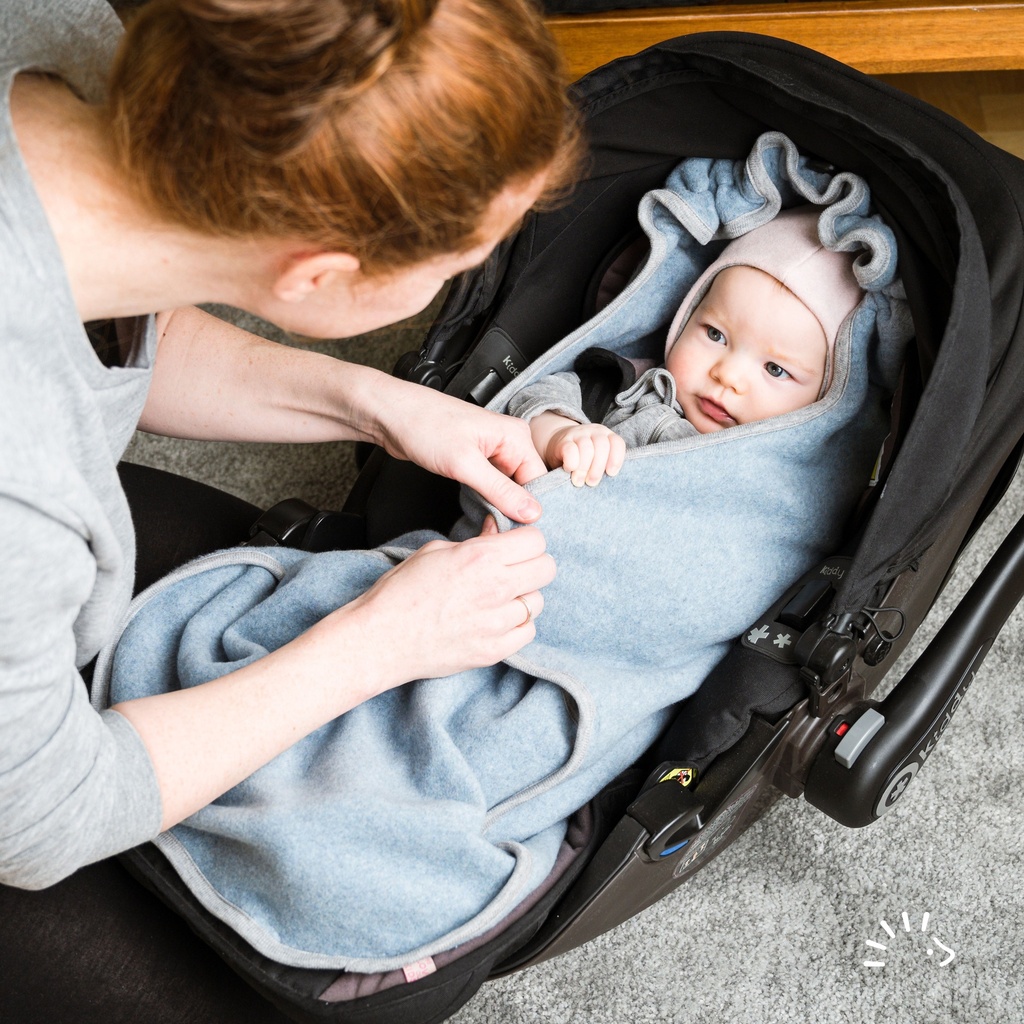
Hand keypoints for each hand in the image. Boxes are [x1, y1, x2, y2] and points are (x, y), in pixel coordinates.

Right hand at [336, 526, 554, 686]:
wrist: (381, 638)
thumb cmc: (400, 592)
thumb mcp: (435, 552)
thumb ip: (475, 541)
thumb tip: (498, 530)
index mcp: (480, 557)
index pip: (536, 540)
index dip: (526, 541)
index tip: (515, 547)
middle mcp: (495, 588)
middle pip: (547, 568)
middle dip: (532, 565)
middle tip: (513, 570)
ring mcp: (497, 623)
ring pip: (538, 602)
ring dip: (522, 598)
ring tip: (496, 599)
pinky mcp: (494, 650)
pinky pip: (527, 632)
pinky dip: (517, 626)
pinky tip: (495, 621)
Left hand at [374, 381, 546, 522]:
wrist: (391, 415)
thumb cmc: (424, 425)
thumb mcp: (464, 464)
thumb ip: (500, 490)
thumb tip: (531, 512)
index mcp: (516, 436)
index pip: (539, 481)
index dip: (531, 508)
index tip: (519, 531)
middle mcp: (508, 442)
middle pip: (525, 486)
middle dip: (514, 509)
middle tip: (499, 529)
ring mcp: (492, 451)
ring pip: (508, 487)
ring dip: (499, 505)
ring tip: (489, 522)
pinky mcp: (476, 459)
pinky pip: (491, 485)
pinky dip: (487, 499)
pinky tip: (479, 511)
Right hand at [532, 414, 625, 486]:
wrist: (557, 443)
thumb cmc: (582, 457)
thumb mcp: (596, 458)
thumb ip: (604, 465)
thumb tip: (609, 482)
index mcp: (606, 436)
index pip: (617, 442)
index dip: (616, 459)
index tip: (611, 474)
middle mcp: (594, 432)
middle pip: (602, 446)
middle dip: (598, 468)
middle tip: (592, 482)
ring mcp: (578, 434)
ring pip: (586, 448)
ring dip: (584, 468)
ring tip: (579, 481)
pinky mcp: (563, 440)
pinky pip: (570, 450)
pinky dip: (571, 462)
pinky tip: (569, 470)